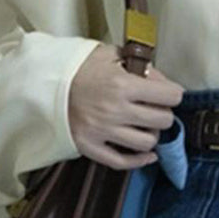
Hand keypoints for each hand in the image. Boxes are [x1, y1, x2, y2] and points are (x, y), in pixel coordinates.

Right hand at [69, 43, 183, 168]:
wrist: (45, 85)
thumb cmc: (77, 68)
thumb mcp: (107, 55)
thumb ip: (136, 65)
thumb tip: (160, 81)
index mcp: (122, 84)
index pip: (168, 96)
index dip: (173, 95)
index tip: (170, 95)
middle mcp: (116, 110)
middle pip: (161, 121)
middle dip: (163, 114)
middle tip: (155, 111)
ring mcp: (104, 132)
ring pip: (147, 143)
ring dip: (151, 136)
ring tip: (145, 128)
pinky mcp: (92, 148)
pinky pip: (124, 162)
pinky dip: (140, 161)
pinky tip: (148, 155)